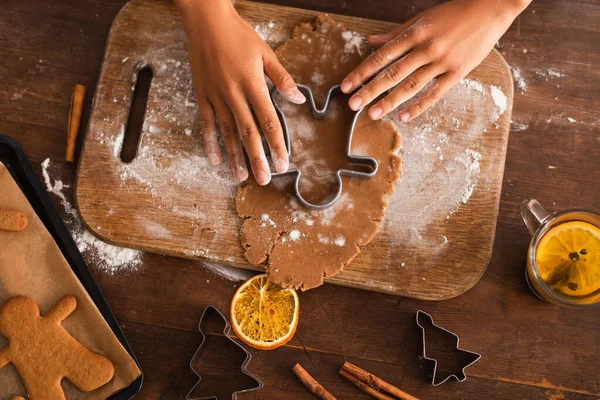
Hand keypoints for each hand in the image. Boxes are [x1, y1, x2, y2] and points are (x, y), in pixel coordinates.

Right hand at [176, 0, 305, 184]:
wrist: (207, 21)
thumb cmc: (240, 35)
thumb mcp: (266, 53)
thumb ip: (282, 79)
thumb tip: (299, 99)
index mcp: (253, 84)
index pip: (269, 121)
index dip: (276, 144)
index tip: (283, 163)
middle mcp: (234, 94)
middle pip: (248, 132)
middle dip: (257, 158)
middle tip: (264, 179)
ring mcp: (216, 96)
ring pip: (227, 132)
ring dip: (234, 155)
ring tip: (241, 176)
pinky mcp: (202, 95)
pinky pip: (206, 123)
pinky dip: (210, 141)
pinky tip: (214, 159)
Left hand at [340, 0, 530, 121]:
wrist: (490, 7)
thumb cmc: (454, 12)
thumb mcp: (422, 18)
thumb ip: (395, 33)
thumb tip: (371, 42)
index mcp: (414, 33)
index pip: (381, 56)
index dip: (361, 72)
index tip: (345, 86)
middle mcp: (425, 48)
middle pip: (392, 73)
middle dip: (369, 90)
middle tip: (352, 105)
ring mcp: (441, 61)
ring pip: (410, 85)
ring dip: (390, 101)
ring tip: (373, 114)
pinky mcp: (458, 72)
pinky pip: (435, 92)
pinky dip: (420, 106)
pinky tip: (405, 116)